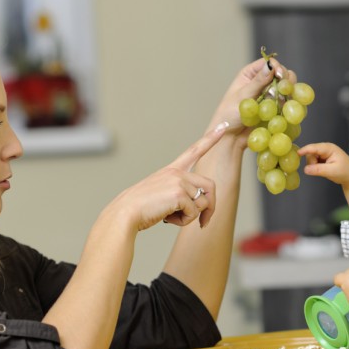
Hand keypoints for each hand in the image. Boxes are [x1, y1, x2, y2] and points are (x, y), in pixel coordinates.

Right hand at [113, 122, 230, 231]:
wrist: (125, 213)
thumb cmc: (141, 208)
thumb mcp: (162, 194)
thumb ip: (180, 193)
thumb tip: (201, 206)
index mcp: (172, 170)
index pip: (195, 150)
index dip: (210, 138)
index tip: (224, 126)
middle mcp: (177, 172)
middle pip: (210, 186)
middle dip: (211, 207)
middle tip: (204, 223)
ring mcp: (178, 181)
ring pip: (202, 203)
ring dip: (190, 217)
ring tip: (170, 217)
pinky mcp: (179, 194)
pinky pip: (194, 213)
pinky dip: (183, 221)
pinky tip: (167, 218)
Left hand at [207, 57, 296, 135]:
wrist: (230, 137)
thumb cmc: (229, 115)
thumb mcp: (243, 96)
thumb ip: (258, 82)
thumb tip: (270, 65)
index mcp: (250, 74)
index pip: (268, 62)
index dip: (277, 67)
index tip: (280, 76)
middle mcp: (261, 81)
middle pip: (281, 73)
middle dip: (285, 80)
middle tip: (285, 90)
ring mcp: (269, 94)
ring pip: (286, 87)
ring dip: (288, 92)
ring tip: (284, 100)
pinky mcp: (274, 106)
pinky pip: (286, 101)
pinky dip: (289, 102)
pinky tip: (287, 108)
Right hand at [298, 142, 348, 186]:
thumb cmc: (345, 172)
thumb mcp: (332, 172)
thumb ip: (318, 170)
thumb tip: (305, 169)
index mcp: (329, 148)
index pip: (314, 147)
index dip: (305, 150)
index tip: (297, 153)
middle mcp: (326, 148)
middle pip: (311, 153)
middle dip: (312, 163)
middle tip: (321, 170)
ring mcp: (324, 153)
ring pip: (311, 158)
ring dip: (314, 165)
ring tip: (324, 170)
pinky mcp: (322, 158)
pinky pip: (313, 161)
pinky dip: (315, 167)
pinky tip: (323, 169)